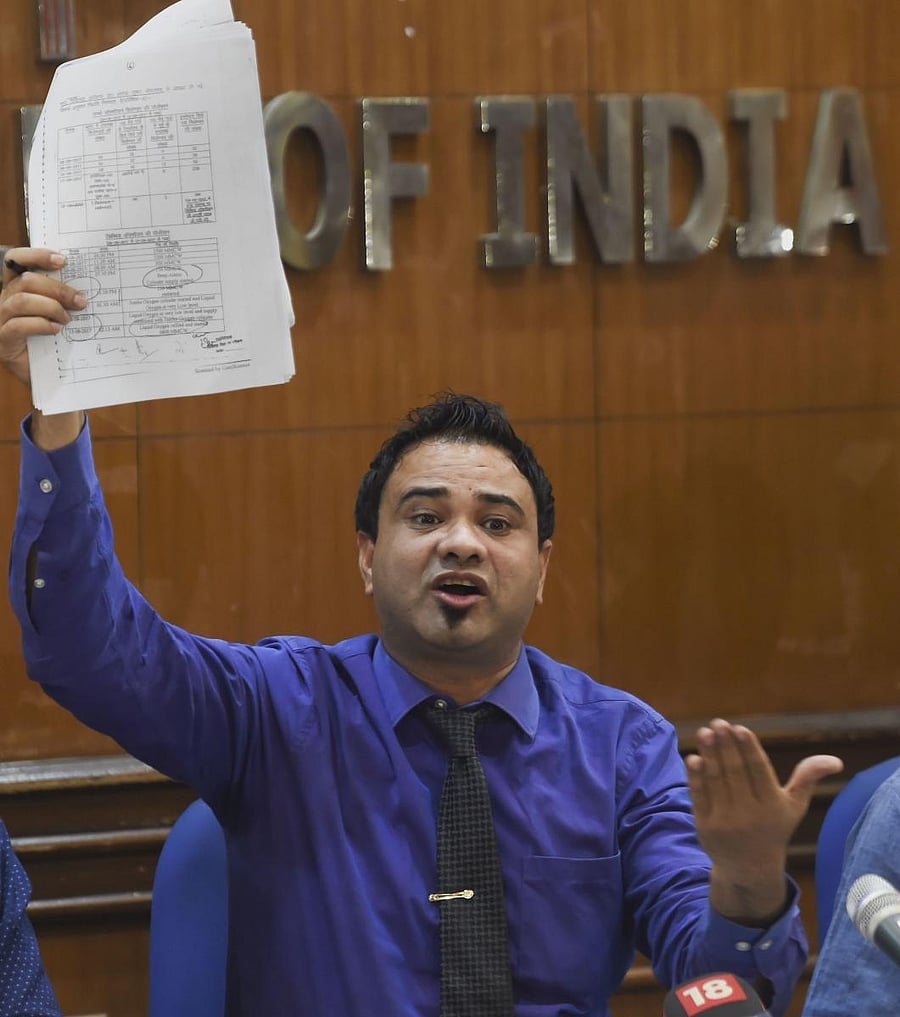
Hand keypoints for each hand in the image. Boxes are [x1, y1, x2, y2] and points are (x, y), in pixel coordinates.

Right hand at [0, 247, 85, 385]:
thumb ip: (61, 299)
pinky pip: (18, 326)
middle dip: (57, 289)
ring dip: (50, 307)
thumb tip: (82, 288)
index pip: (16, 261)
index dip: (36, 256)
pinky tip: (56, 330)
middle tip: (80, 301)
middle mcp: (4, 300)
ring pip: (21, 301)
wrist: (45, 376)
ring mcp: (0, 320)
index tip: (63, 260)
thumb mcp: (58, 315)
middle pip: (25, 281)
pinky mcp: (2, 340)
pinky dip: (40, 325)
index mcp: (16, 288)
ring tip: (67, 319)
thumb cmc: (52, 342)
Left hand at [685, 718, 842, 922]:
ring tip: (705, 732)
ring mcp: (726, 821)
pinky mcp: (705, 826)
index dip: (749, 750)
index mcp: (772, 806)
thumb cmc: (773, 827)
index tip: (740, 728)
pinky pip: (700, 797)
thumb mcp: (794, 806)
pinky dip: (696, 778)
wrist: (750, 869)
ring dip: (709, 755)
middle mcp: (749, 814)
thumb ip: (808, 778)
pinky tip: (693, 758)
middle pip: (735, 773)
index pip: (759, 772)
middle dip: (726, 746)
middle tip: (718, 723)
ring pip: (716, 782)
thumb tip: (836, 760)